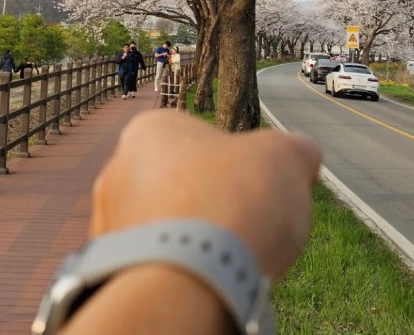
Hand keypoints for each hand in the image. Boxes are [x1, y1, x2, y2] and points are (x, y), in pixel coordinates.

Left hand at [90, 111, 320, 278]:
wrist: (185, 282)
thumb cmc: (231, 205)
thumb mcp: (286, 158)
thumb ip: (296, 150)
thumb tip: (304, 154)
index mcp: (151, 130)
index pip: (206, 141)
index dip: (244, 166)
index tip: (262, 191)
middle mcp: (118, 170)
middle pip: (186, 186)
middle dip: (218, 208)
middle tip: (249, 230)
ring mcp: (110, 221)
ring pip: (169, 228)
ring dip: (197, 242)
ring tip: (228, 262)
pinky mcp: (108, 269)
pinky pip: (156, 266)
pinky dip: (181, 274)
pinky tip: (206, 284)